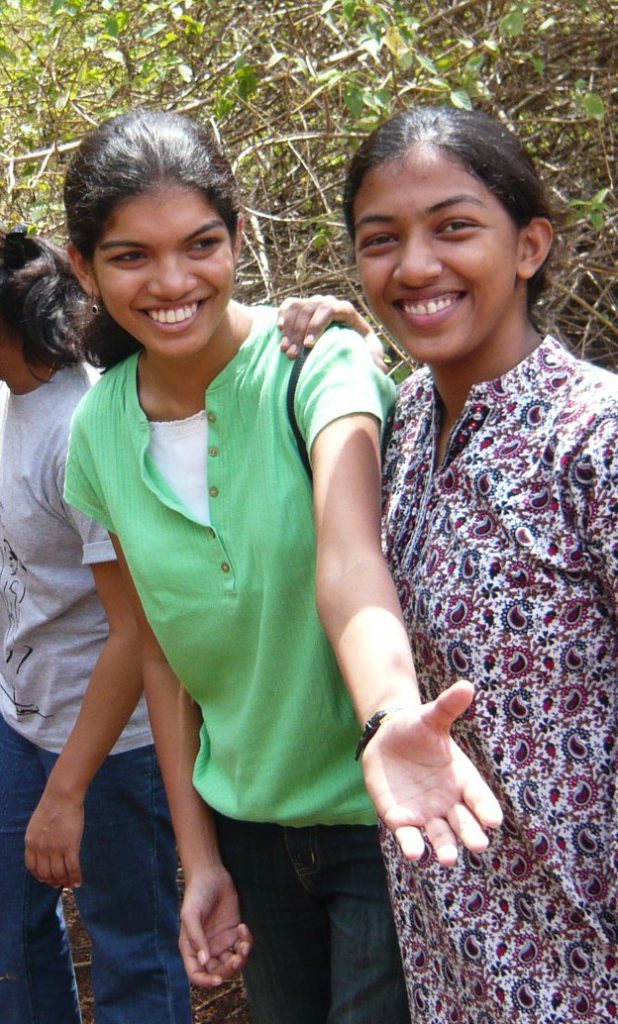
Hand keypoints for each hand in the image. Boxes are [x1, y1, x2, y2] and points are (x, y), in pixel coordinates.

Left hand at [25, 790, 84, 888]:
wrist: (62, 797)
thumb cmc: (52, 805)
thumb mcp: (36, 824)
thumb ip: (38, 838)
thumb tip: (43, 850)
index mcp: (31, 842)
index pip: (32, 867)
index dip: (39, 875)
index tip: (45, 878)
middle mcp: (41, 849)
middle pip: (45, 873)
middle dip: (52, 881)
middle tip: (59, 884)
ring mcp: (55, 849)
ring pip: (59, 873)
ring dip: (65, 881)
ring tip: (69, 884)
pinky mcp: (70, 846)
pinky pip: (72, 867)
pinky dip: (76, 877)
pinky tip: (79, 882)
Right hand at [180, 866, 252, 987]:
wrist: (211, 874)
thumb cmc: (196, 894)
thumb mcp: (191, 915)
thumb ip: (196, 938)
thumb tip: (204, 962)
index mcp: (191, 949)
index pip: (197, 974)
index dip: (206, 981)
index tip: (219, 979)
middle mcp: (206, 949)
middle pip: (218, 971)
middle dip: (229, 970)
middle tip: (236, 958)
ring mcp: (221, 941)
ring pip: (233, 962)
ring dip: (241, 958)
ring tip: (244, 944)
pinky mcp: (234, 932)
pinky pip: (242, 946)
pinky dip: (246, 942)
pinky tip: (243, 927)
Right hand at [277, 294, 386, 369]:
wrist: (342, 338)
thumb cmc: (356, 345)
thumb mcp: (368, 350)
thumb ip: (374, 356)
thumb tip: (380, 367)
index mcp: (345, 309)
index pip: (329, 310)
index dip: (317, 325)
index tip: (309, 346)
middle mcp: (328, 302)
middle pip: (310, 309)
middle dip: (299, 333)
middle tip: (293, 355)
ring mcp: (312, 302)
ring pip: (297, 308)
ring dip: (289, 329)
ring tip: (284, 350)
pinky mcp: (300, 306)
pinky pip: (288, 306)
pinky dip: (282, 316)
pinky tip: (279, 330)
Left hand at [362, 680, 502, 866]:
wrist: (387, 739)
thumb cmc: (416, 729)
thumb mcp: (431, 717)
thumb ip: (447, 707)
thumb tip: (466, 686)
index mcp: (462, 778)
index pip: (479, 797)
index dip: (486, 808)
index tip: (493, 820)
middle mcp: (448, 801)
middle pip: (464, 822)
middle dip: (470, 833)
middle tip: (479, 845)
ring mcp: (426, 813)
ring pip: (440, 835)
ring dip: (445, 847)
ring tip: (449, 859)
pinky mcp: (402, 820)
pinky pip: (409, 836)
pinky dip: (412, 845)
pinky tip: (414, 853)